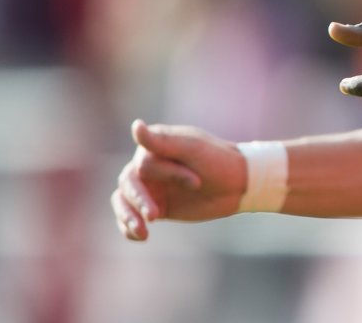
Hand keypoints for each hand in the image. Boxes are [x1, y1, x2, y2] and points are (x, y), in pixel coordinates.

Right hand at [110, 120, 246, 240]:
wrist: (238, 184)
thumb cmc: (218, 160)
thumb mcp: (193, 148)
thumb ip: (162, 140)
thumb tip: (135, 125)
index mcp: (154, 146)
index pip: (144, 163)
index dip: (168, 174)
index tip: (197, 182)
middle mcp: (147, 166)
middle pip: (128, 184)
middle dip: (139, 200)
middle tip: (154, 216)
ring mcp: (150, 187)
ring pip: (123, 201)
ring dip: (127, 216)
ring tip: (142, 231)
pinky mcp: (156, 207)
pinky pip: (132, 218)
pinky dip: (129, 228)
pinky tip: (140, 236)